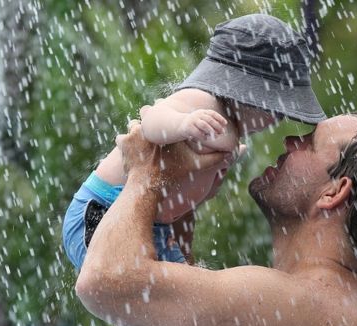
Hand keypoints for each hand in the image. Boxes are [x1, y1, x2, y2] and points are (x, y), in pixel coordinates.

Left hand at [115, 120, 238, 191]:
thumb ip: (215, 158)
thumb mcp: (196, 166)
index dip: (159, 108)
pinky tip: (129, 148)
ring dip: (134, 130)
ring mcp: (130, 134)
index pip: (158, 108)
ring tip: (140, 137)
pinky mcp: (121, 145)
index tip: (160, 108)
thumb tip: (236, 152)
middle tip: (150, 119)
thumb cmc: (172, 174)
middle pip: (144, 112)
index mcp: (163, 128)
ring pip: (131, 124)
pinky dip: (124, 143)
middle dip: (146, 115)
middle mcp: (146, 126)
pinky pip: (120, 139)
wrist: (148, 187)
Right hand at [178, 109, 227, 141]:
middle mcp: (197, 115)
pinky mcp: (188, 128)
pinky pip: (197, 132)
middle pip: (209, 119)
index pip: (212, 113)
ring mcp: (192, 121)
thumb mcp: (202, 121)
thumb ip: (211, 124)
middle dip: (217, 126)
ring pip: (204, 125)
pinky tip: (206, 138)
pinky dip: (203, 136)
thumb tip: (222, 131)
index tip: (225, 124)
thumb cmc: (194, 125)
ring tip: (216, 136)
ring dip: (211, 131)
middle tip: (222, 132)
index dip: (219, 118)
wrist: (179, 125)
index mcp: (202, 112)